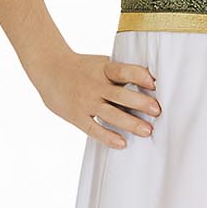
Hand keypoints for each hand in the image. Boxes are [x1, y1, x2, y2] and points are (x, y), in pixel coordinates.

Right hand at [29, 50, 159, 148]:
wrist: (49, 68)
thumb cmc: (82, 67)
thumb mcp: (101, 64)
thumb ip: (120, 73)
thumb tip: (150, 81)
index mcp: (104, 69)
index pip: (123, 71)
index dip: (138, 75)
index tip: (152, 82)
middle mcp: (95, 85)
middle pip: (120, 95)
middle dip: (140, 103)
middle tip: (156, 111)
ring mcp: (86, 102)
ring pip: (111, 114)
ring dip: (130, 123)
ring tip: (147, 131)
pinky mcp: (77, 116)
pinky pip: (94, 129)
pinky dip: (107, 137)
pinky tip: (122, 143)